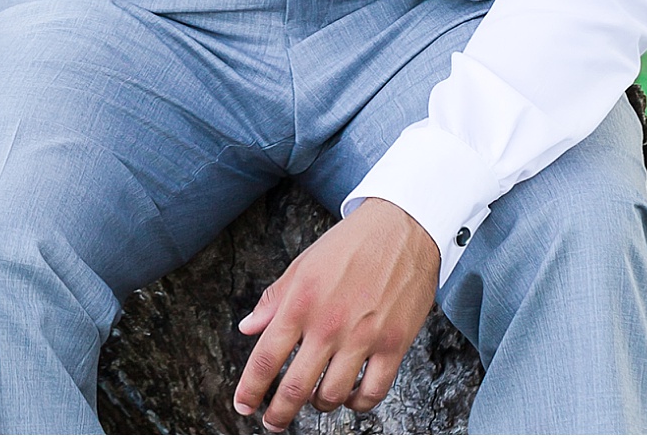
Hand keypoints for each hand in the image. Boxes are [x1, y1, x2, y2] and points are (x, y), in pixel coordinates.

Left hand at [233, 197, 439, 432]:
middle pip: (295, 387)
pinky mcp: (393, 343)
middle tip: (273, 422)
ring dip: (318, 405)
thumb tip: (248, 327)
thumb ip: (274, 298)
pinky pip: (372, 392)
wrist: (402, 224)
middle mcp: (328, 323)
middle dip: (279, 414)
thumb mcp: (304, 263)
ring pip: (332, 396)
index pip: (265, 358)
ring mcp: (362, 336)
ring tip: (316, 399)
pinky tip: (351, 395)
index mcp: (301, 301)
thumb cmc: (353, 242)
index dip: (250, 390)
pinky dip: (357, 403)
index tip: (244, 405)